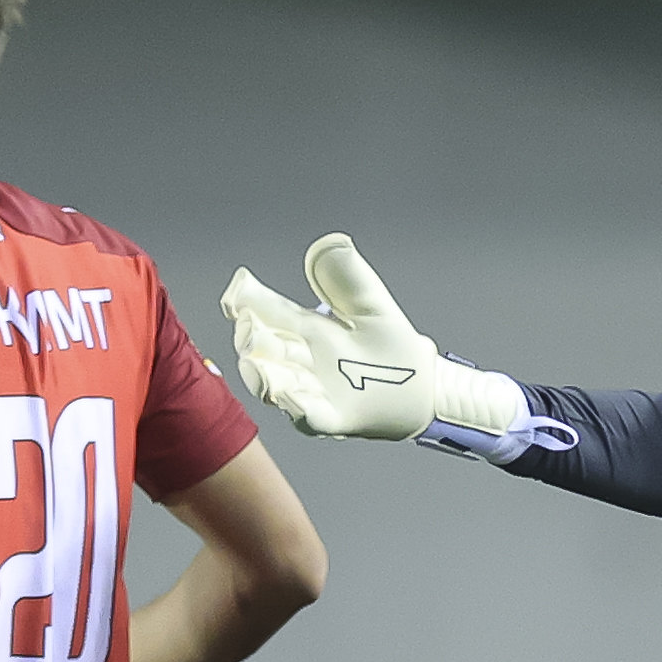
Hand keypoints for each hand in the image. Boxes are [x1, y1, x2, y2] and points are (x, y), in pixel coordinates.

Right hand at [220, 236, 521, 443]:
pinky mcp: (333, 419)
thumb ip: (348, 278)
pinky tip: (292, 398)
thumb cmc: (392, 346)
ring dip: (262, 376)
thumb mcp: (372, 305)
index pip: (267, 311)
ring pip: (275, 386)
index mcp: (305, 328)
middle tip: (248, 325)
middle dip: (251, 338)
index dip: (248, 300)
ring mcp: (313, 391)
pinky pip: (309, 417)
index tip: (239, 289)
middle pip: (262, 349)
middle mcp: (301, 360)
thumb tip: (331, 242)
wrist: (423, 387)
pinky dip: (299, 409)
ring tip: (257, 365)